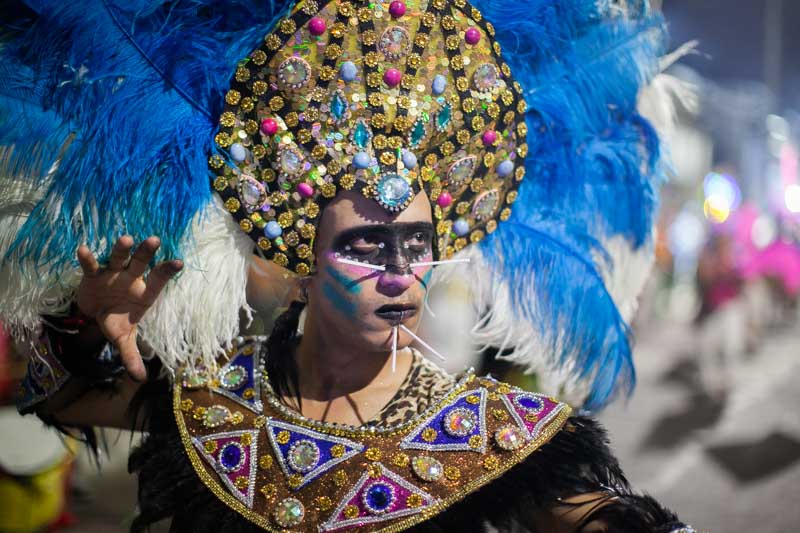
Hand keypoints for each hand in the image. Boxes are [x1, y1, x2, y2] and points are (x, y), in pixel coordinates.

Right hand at [76, 236, 182, 380]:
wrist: (94, 312)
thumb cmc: (117, 320)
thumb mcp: (124, 339)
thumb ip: (131, 356)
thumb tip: (140, 379)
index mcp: (144, 292)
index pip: (159, 279)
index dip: (167, 271)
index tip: (179, 262)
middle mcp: (131, 279)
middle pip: (141, 263)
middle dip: (147, 253)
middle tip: (154, 239)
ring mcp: (112, 274)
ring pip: (119, 258)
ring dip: (121, 250)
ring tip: (126, 239)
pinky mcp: (93, 274)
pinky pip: (91, 266)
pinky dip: (87, 259)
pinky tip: (83, 249)